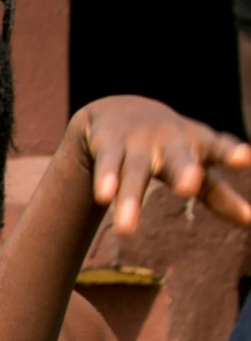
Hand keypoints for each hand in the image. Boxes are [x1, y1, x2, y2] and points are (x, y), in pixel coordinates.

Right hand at [70, 96, 250, 235]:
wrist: (120, 109)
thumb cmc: (170, 147)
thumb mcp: (196, 165)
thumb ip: (218, 194)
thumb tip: (250, 221)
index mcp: (199, 144)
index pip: (218, 149)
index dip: (231, 153)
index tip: (244, 159)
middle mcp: (171, 141)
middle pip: (178, 158)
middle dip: (183, 171)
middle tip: (188, 186)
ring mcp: (138, 141)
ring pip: (135, 171)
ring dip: (130, 198)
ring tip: (126, 231)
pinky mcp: (109, 144)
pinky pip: (108, 164)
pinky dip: (105, 179)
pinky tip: (103, 198)